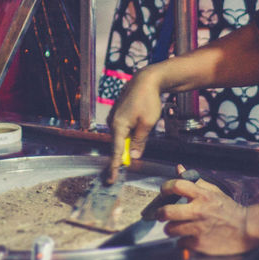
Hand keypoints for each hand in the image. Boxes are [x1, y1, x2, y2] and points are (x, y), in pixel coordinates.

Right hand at [106, 66, 164, 182]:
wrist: (146, 80)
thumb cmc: (148, 100)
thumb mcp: (147, 124)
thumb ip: (139, 141)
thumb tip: (133, 156)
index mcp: (118, 125)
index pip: (115, 151)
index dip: (114, 166)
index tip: (110, 179)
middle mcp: (112, 122)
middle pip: (116, 144)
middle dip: (121, 155)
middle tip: (123, 168)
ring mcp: (114, 116)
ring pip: (120, 136)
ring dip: (126, 143)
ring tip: (137, 140)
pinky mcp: (118, 112)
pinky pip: (122, 128)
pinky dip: (127, 134)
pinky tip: (136, 131)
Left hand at [157, 173, 256, 254]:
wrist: (247, 229)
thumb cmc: (228, 209)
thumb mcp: (213, 191)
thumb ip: (194, 180)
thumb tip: (178, 168)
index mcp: (202, 195)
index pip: (177, 185)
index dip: (166, 187)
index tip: (164, 191)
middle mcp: (199, 211)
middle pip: (167, 212)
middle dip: (160, 213)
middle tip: (161, 214)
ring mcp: (199, 229)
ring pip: (170, 230)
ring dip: (171, 229)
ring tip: (176, 227)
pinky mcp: (200, 244)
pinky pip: (180, 243)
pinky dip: (183, 241)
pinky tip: (189, 237)